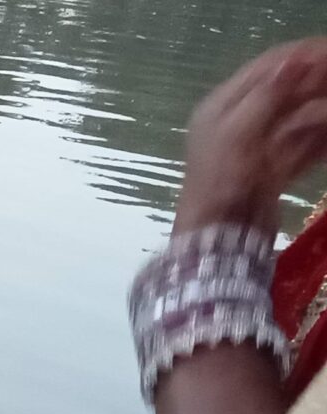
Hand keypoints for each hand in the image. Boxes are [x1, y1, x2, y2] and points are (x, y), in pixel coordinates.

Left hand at [176, 38, 326, 230]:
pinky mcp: (272, 170)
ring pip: (299, 117)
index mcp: (222, 106)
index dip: (302, 57)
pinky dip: (320, 140)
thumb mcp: (238, 132)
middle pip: (286, 91)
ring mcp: (257, 146)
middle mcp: (238, 121)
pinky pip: (303, 146)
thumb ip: (266, 95)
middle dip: (317, 82)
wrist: (217, 237)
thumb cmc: (220, 181)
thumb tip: (292, 61)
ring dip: (321, 111)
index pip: (266, 69)